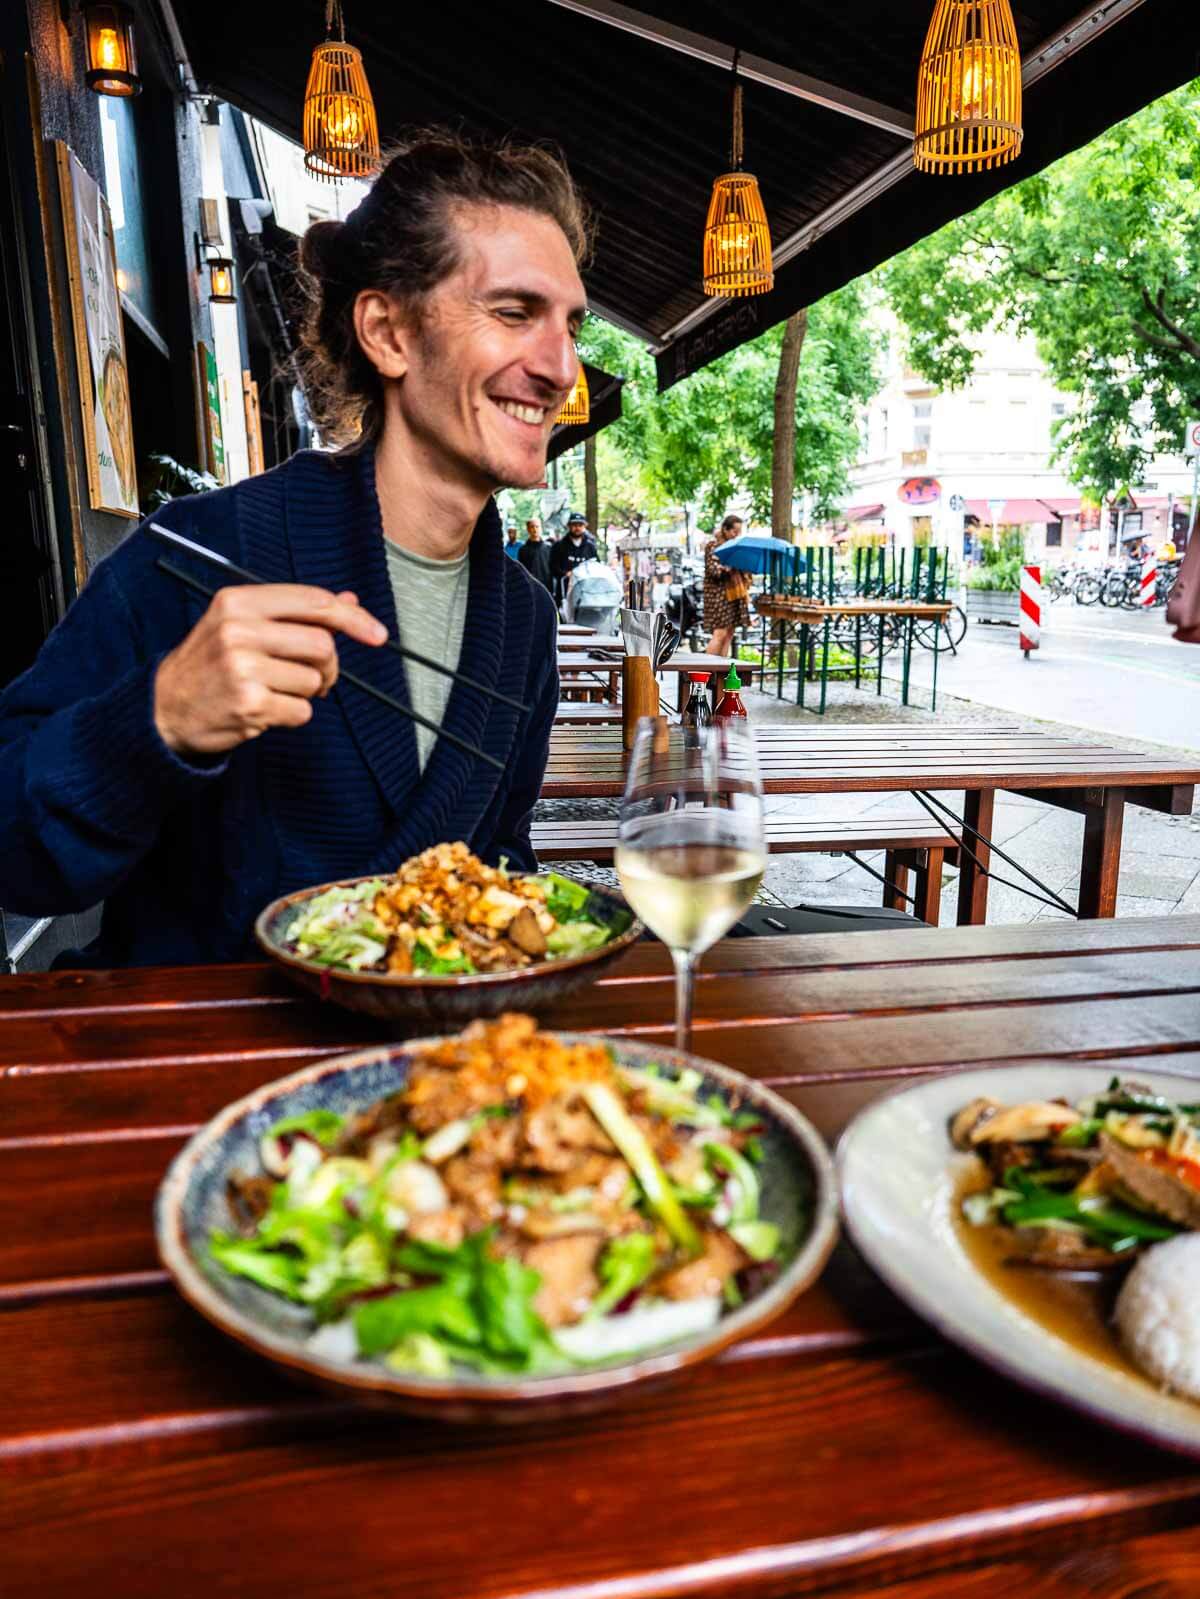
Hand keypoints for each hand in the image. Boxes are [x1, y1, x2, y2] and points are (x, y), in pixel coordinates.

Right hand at [154, 583, 387, 756]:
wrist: (163, 708)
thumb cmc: (209, 664)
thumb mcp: (242, 624)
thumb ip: (294, 612)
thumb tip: (348, 600)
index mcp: (238, 602)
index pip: (312, 602)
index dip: (353, 618)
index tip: (377, 634)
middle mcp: (238, 629)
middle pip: (322, 645)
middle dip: (329, 667)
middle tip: (316, 678)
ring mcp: (242, 667)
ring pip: (314, 680)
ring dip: (307, 693)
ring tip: (276, 691)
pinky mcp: (249, 704)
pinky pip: (302, 710)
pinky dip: (292, 714)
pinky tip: (265, 708)